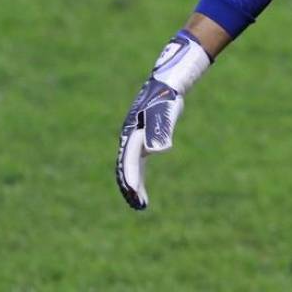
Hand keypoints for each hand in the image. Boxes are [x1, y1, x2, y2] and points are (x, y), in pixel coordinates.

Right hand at [115, 32, 210, 209]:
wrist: (165, 86)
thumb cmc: (166, 99)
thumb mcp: (164, 113)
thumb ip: (159, 131)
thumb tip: (156, 151)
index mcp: (131, 133)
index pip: (128, 161)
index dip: (130, 178)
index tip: (135, 194)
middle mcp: (129, 139)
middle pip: (125, 168)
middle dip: (129, 188)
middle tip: (138, 206)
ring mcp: (133, 141)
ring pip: (129, 168)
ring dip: (132, 186)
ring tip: (140, 204)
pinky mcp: (141, 142)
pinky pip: (135, 165)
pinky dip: (137, 178)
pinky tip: (142, 191)